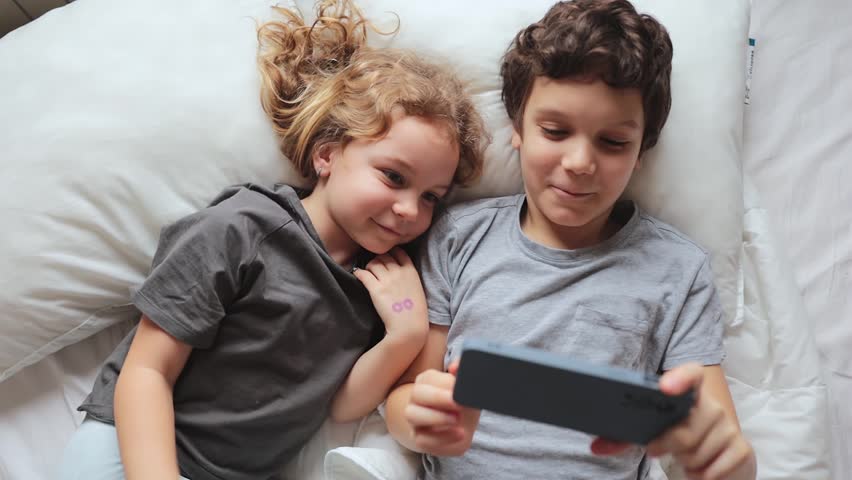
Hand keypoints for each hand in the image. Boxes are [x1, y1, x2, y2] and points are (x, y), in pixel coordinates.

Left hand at [353, 247, 427, 343]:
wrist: (409, 327)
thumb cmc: (415, 312)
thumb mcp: (418, 290)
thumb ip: (409, 279)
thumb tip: (398, 275)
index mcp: (411, 272)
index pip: (399, 253)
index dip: (391, 252)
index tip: (387, 255)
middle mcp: (399, 272)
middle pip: (385, 256)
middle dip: (378, 259)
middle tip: (374, 266)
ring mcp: (387, 280)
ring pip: (373, 263)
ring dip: (369, 266)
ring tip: (367, 272)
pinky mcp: (375, 289)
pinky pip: (363, 274)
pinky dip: (359, 273)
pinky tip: (357, 274)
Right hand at [405, 361, 479, 455]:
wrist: (463, 427)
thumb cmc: (463, 402)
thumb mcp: (468, 388)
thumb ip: (464, 372)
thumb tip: (455, 367)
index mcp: (427, 381)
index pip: (428, 378)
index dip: (444, 383)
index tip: (460, 389)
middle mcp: (416, 398)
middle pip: (416, 393)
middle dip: (437, 398)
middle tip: (458, 404)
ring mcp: (415, 419)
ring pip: (412, 415)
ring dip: (436, 417)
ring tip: (457, 419)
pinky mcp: (419, 438)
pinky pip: (423, 439)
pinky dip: (443, 437)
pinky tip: (460, 433)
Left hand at [591, 363, 755, 479]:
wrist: (722, 452)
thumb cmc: (679, 435)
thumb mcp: (652, 431)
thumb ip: (622, 438)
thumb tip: (595, 447)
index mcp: (689, 391)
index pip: (691, 373)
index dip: (679, 378)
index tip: (665, 388)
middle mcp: (712, 405)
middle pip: (686, 430)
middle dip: (669, 446)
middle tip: (658, 449)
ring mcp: (728, 426)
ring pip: (697, 453)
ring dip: (685, 462)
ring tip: (685, 455)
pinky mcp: (741, 448)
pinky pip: (713, 470)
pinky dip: (701, 475)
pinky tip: (701, 467)